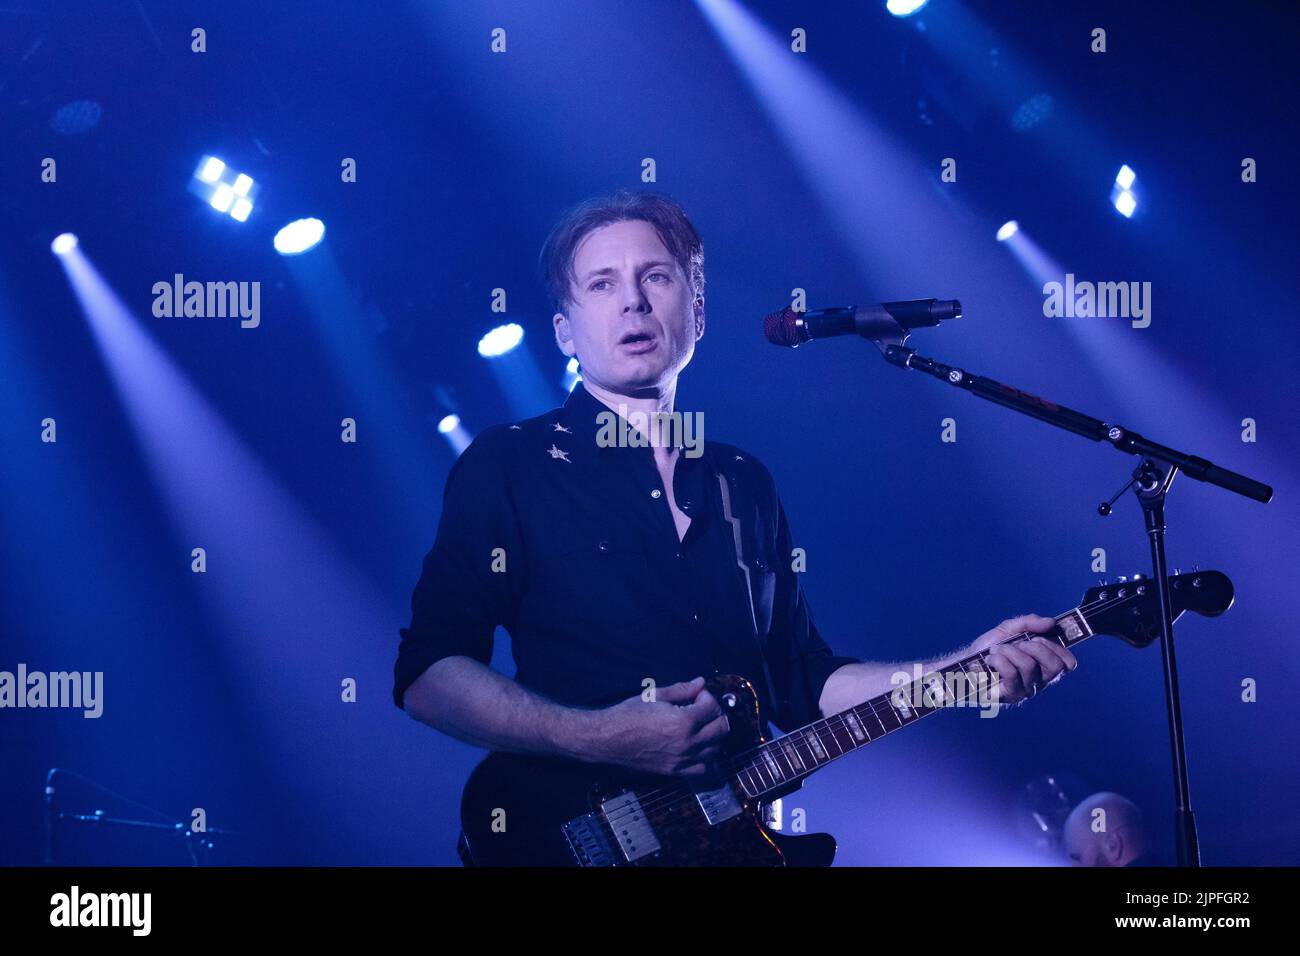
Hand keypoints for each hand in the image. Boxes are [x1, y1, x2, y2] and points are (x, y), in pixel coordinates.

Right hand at [592, 677, 729, 777]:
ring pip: (716, 749)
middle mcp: (688, 743)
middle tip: (702, 708)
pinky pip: (704, 769)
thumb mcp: (655, 695)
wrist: (609, 739)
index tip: (697, 694)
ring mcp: (683, 759)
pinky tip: (697, 747)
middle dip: (716, 714)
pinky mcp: (676, 771)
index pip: (713, 708)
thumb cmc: (629, 714)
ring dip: (713, 735)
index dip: (708, 697)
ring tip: (700, 726)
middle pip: (722, 729)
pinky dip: (706, 758)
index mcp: (683, 721)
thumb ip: (682, 689)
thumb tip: (700, 682)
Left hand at [971, 614, 1077, 705]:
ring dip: (1009, 651)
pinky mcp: (1010, 696)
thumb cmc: (989, 649)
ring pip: (1030, 666)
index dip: (1057, 648)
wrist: (965, 663)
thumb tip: (1051, 622)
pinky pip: (1012, 674)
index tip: (1038, 638)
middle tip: (1017, 643)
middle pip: (1055, 666)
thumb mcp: (1009, 629)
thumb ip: (1030, 623)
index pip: (1068, 664)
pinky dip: (999, 660)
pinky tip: (990, 659)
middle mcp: (1040, 681)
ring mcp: (1026, 690)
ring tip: (996, 650)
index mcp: (1044, 665)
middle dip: (1034, 647)